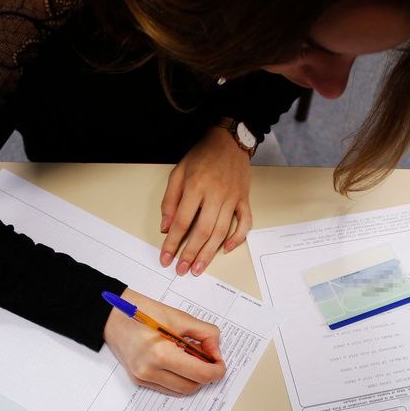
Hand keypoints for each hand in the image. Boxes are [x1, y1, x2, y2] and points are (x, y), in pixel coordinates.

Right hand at [103, 288, 225, 395]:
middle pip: (192, 386)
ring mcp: (142, 378)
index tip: (220, 362)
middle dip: (206, 375)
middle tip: (208, 358)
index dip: (216, 371)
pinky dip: (179, 379)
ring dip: (193, 378)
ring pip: (181, 390)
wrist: (112, 316)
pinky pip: (168, 387)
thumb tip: (216, 353)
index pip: (200, 374)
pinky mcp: (139, 380)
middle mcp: (149, 371)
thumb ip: (204, 334)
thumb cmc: (143, 312)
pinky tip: (178, 362)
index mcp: (160, 353)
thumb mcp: (179, 317)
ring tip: (191, 358)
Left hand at [159, 127, 251, 276]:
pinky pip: (244, 223)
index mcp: (196, 187)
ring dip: (209, 253)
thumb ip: (170, 200)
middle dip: (190, 254)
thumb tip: (166, 227)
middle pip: (202, 231)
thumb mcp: (178, 172)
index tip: (166, 258)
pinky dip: (237, 238)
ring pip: (221, 231)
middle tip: (181, 270)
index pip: (181, 222)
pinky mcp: (244, 199)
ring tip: (198, 267)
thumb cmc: (202, 155)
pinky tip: (227, 249)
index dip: (172, 242)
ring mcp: (232, 198)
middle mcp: (215, 194)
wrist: (230, 140)